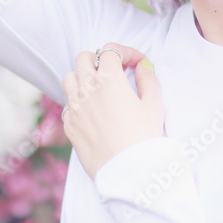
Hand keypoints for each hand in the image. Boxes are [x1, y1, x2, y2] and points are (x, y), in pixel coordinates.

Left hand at [61, 42, 164, 179]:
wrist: (128, 172)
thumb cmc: (144, 138)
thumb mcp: (155, 105)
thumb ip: (148, 80)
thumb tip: (142, 68)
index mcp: (109, 80)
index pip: (110, 50)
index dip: (126, 52)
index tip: (136, 63)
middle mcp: (87, 89)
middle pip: (84, 58)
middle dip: (99, 59)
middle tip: (115, 71)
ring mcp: (74, 107)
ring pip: (69, 78)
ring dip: (83, 77)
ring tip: (99, 88)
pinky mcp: (69, 125)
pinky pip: (67, 104)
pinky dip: (78, 101)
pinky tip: (93, 111)